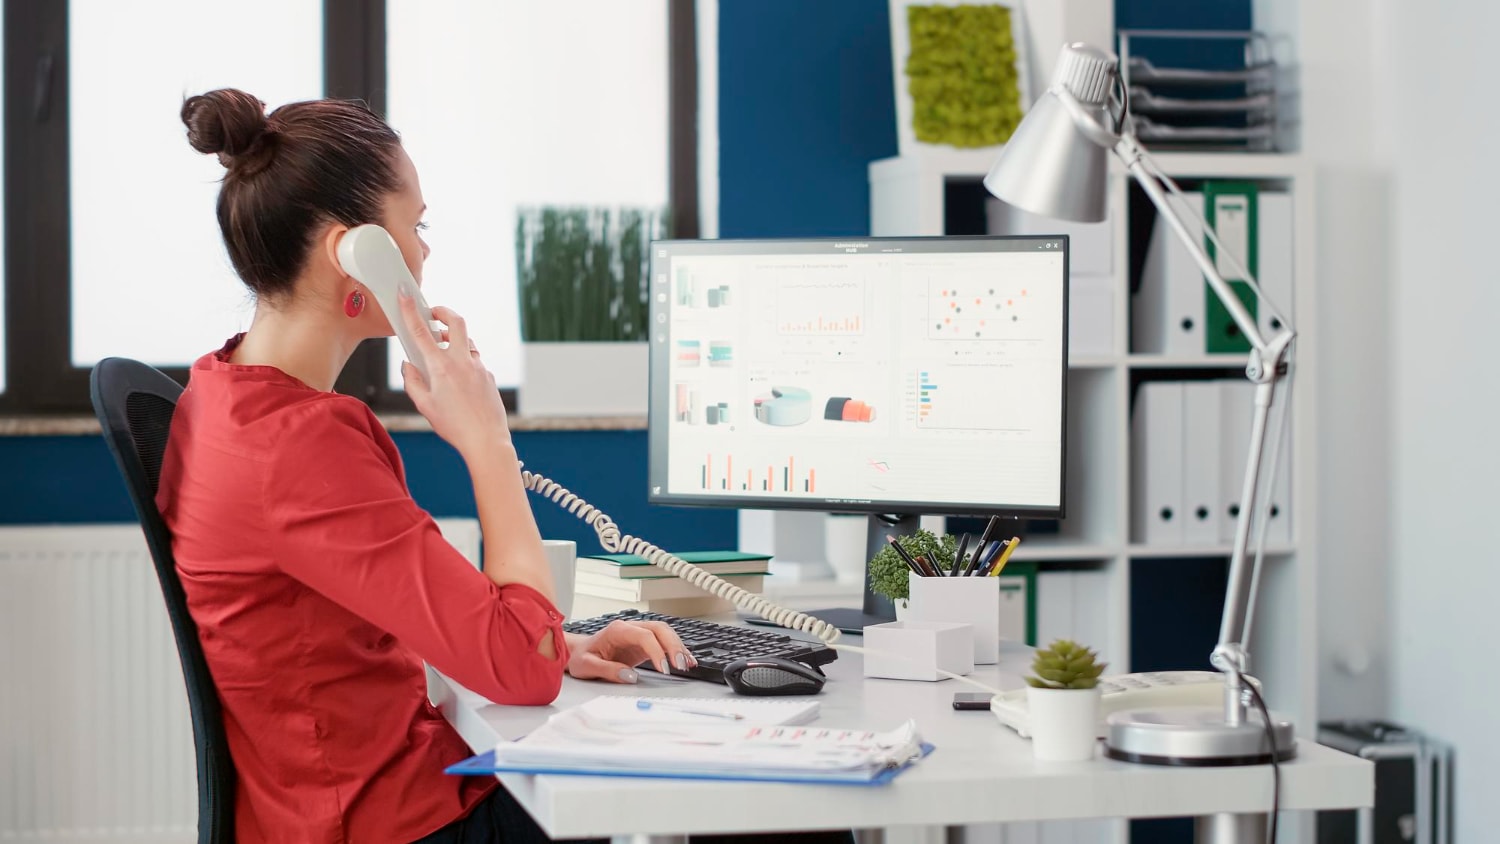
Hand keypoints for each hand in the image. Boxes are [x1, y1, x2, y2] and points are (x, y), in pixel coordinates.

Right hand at [397, 292, 509, 459]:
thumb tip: (408, 364)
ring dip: (453, 340)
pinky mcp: (489, 376)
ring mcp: (479, 367)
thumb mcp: (424, 406)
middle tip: (434, 313)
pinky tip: (458, 380)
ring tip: (442, 351)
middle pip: (456, 322)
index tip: (405, 295)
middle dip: (443, 312)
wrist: (486, 440)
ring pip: (466, 342)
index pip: (422, 332)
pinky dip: (464, 361)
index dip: (411, 310)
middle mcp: (462, 361)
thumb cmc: (454, 426)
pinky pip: (475, 361)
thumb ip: (412, 382)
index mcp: (441, 367)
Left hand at [566, 620, 696, 683]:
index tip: (664, 669)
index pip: (645, 636)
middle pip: (660, 629)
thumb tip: (630, 676)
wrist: (579, 652)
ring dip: (678, 647)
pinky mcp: (644, 643)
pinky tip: (687, 660)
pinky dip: (676, 650)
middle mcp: (631, 628)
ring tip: (687, 664)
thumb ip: (607, 670)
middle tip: (681, 666)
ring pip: (665, 633)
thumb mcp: (586, 666)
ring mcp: (639, 634)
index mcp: (617, 630)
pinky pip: (664, 642)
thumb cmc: (581, 657)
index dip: (657, 651)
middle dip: (674, 646)